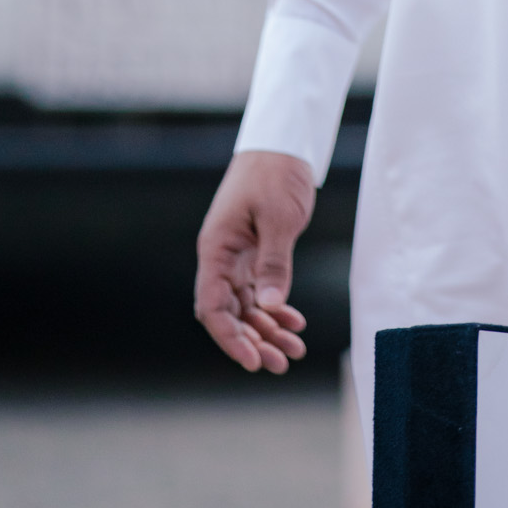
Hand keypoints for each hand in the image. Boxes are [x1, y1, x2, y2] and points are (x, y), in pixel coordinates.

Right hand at [195, 149, 315, 372]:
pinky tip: (294, 322)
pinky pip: (260, 292)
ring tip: (294, 352)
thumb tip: (268, 307)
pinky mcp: (255, 254)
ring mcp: (238, 257)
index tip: (253, 360)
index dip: (229, 338)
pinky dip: (275, 310)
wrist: (282, 144)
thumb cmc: (275, 174)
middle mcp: (222, 258)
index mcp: (216, 249)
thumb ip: (274, 262)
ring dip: (267, 331)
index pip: (213, 306)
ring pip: (246, 307)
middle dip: (253, 342)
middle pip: (229, 313)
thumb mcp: (279, 217)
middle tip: (281, 363)